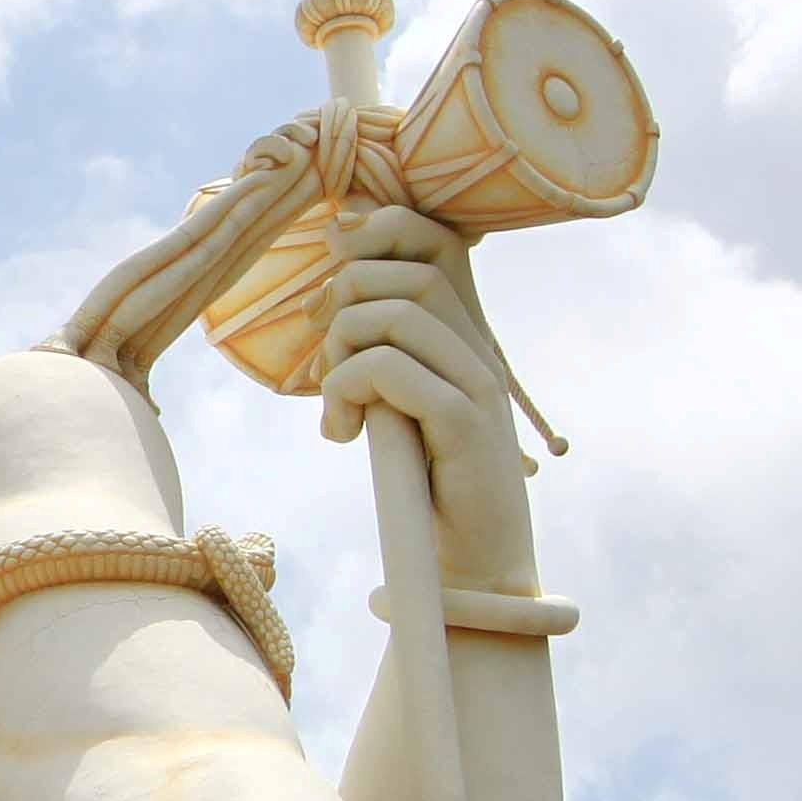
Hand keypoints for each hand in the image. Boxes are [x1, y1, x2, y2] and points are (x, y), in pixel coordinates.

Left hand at [318, 210, 534, 592]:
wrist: (472, 566)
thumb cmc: (424, 483)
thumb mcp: (393, 401)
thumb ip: (374, 349)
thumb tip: (326, 296)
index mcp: (462, 335)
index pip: (431, 238)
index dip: (374, 234)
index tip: (328, 288)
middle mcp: (478, 348)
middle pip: (406, 271)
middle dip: (343, 302)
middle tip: (323, 361)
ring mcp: (477, 383)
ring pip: (395, 314)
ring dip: (341, 353)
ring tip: (336, 407)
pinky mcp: (464, 422)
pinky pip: (392, 371)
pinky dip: (346, 392)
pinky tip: (343, 432)